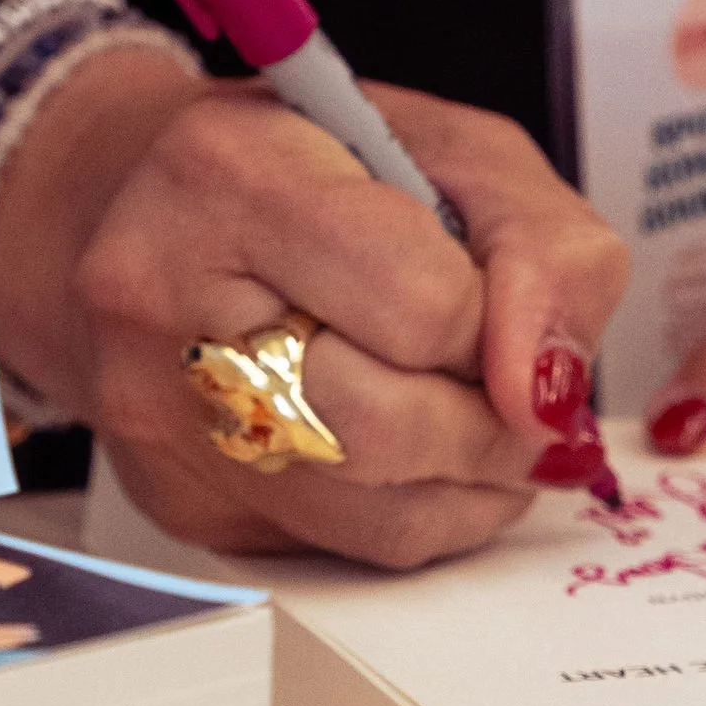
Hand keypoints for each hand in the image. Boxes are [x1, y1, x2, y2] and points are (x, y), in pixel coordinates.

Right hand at [0, 54, 628, 570]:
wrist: (157, 207)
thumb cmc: (316, 169)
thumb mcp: (461, 154)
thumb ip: (543, 249)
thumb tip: (548, 394)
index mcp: (230, 177)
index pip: (421, 307)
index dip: (495, 325)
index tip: (494, 302)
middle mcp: (162, 303)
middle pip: (386, 431)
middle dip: (489, 426)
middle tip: (508, 391)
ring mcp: (158, 419)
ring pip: (377, 516)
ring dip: (470, 481)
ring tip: (474, 416)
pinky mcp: (182, 502)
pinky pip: (348, 551)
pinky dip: (422, 511)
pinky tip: (420, 450)